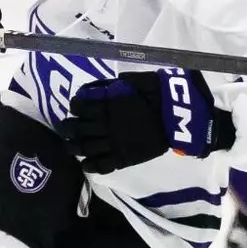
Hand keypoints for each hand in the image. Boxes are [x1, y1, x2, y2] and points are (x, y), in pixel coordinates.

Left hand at [59, 69, 230, 174]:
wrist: (180, 118)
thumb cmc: (160, 94)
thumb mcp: (136, 81)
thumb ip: (114, 84)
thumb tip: (97, 87)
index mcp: (108, 104)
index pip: (80, 105)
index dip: (75, 106)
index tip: (76, 106)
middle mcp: (106, 124)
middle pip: (76, 127)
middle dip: (68, 127)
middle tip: (66, 127)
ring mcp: (114, 143)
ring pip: (84, 147)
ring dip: (73, 147)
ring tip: (69, 146)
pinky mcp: (124, 158)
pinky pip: (102, 165)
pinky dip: (90, 166)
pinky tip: (85, 164)